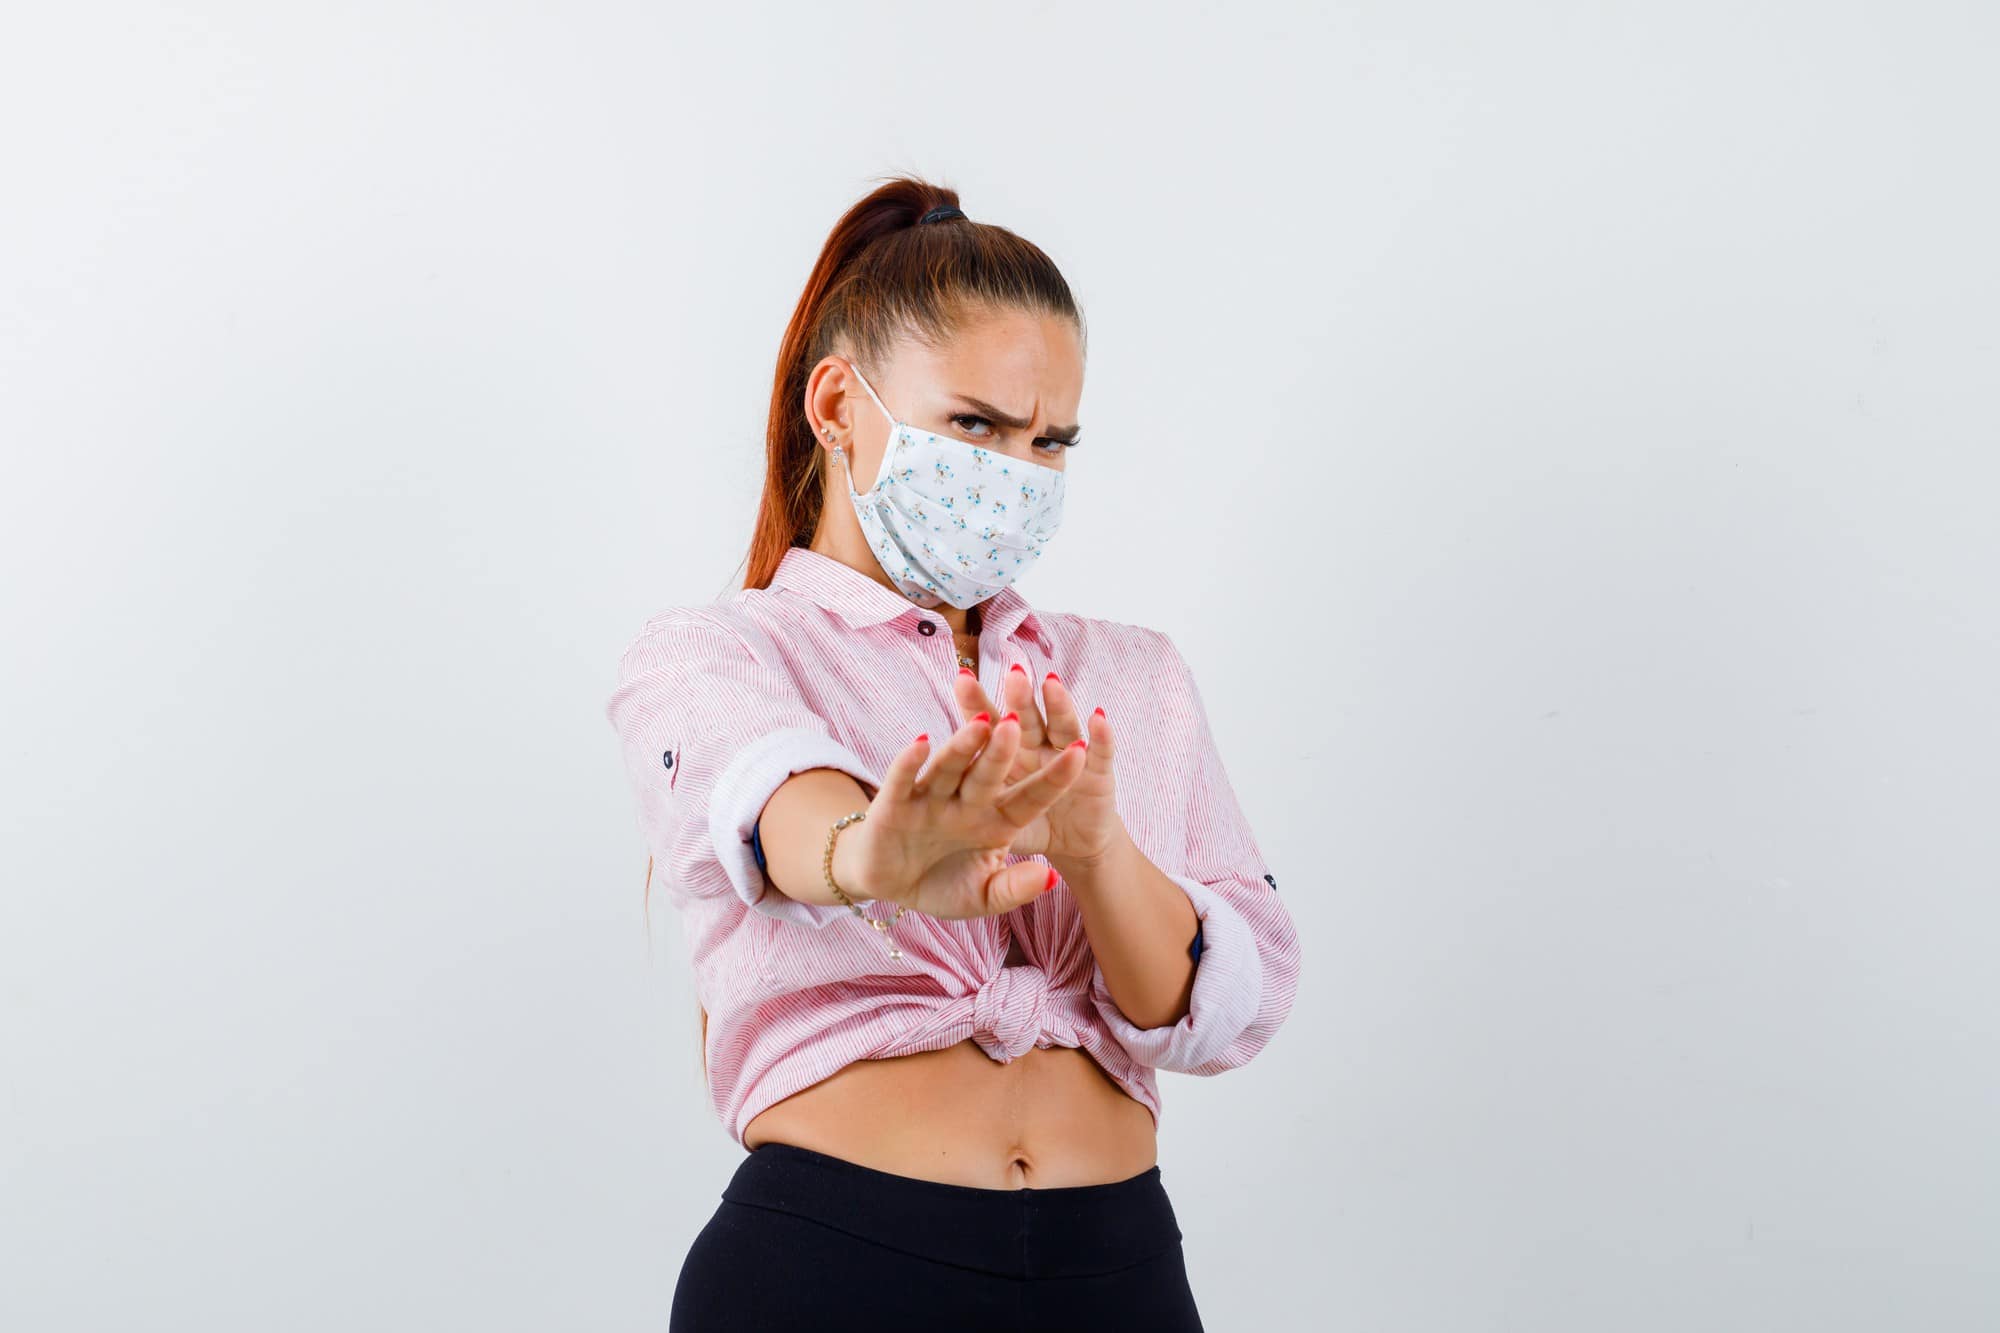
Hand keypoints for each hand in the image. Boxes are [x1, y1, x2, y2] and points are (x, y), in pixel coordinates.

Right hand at [831, 708, 1088, 920]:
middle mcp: (966, 802)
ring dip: (964, 746)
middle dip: (1003, 750)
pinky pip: (903, 780)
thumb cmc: (941, 886)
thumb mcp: (984, 897)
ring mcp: (931, 798)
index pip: (1029, 797)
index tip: (1082, 751)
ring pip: (950, 767)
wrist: (887, 886)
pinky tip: (920, 743)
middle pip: (989, 773)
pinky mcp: (893, 802)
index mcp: (996, 820)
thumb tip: (1052, 878)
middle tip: (1020, 721)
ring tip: (980, 724)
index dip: (1054, 777)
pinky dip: (910, 763)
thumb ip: (1015, 888)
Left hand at [952, 665, 1122, 865]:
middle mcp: (1038, 748)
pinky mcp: (1099, 772)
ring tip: (1051, 684)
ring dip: (1058, 706)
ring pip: (1062, 726)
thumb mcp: (997, 823)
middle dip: (1020, 697)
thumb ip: (974, 808)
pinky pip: (1101, 753)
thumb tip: (926, 796)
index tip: (963, 678)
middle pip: (1026, 720)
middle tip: (1012, 674)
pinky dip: (1101, 737)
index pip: (991, 727)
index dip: (978, 705)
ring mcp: (1070, 756)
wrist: (1075, 845)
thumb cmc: (1031, 827)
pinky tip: (1097, 719)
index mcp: (1010, 755)